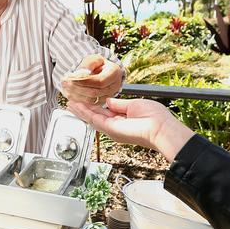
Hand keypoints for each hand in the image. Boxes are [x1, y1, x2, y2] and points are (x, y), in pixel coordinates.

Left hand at [61, 54, 122, 104]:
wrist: (100, 70)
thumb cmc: (98, 64)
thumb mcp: (93, 58)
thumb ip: (88, 64)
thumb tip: (83, 73)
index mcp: (114, 73)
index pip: (99, 81)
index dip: (84, 81)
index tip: (71, 78)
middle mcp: (114, 86)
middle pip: (94, 92)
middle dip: (77, 88)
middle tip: (64, 82)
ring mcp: (108, 96)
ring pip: (91, 101)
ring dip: (75, 95)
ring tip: (64, 87)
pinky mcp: (101, 102)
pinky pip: (89, 105)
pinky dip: (77, 100)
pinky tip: (69, 94)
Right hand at [68, 98, 193, 161]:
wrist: (160, 128)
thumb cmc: (154, 117)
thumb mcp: (134, 105)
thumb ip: (119, 104)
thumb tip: (108, 100)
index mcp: (123, 118)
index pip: (105, 112)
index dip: (95, 106)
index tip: (86, 99)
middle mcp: (116, 125)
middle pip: (96, 116)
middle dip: (83, 109)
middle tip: (71, 102)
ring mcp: (112, 128)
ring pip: (92, 118)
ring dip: (80, 110)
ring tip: (69, 103)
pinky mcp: (109, 128)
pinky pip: (93, 119)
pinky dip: (83, 112)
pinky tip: (75, 106)